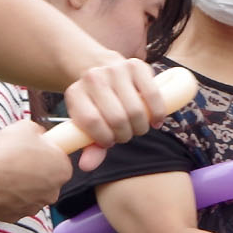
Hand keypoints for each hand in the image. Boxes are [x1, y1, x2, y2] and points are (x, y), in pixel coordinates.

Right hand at [0, 121, 80, 221]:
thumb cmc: (7, 152)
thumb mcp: (26, 127)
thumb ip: (37, 131)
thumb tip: (37, 134)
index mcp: (62, 170)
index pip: (60, 161)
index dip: (47, 154)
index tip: (35, 150)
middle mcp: (53, 192)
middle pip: (47, 180)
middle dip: (35, 172)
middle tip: (18, 161)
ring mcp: (34, 206)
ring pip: (30, 194)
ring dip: (21, 186)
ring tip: (5, 173)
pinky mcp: (16, 216)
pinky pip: (13, 204)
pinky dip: (7, 197)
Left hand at [60, 55, 162, 169]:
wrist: (100, 67)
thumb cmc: (96, 103)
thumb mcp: (87, 122)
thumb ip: (89, 145)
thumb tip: (86, 167)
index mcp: (75, 93)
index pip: (92, 122)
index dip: (104, 139)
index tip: (109, 142)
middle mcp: (93, 78)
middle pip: (117, 118)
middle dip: (125, 135)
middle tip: (125, 135)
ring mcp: (115, 69)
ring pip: (135, 109)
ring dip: (140, 127)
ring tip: (137, 128)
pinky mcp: (136, 65)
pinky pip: (152, 95)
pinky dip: (158, 113)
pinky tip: (156, 121)